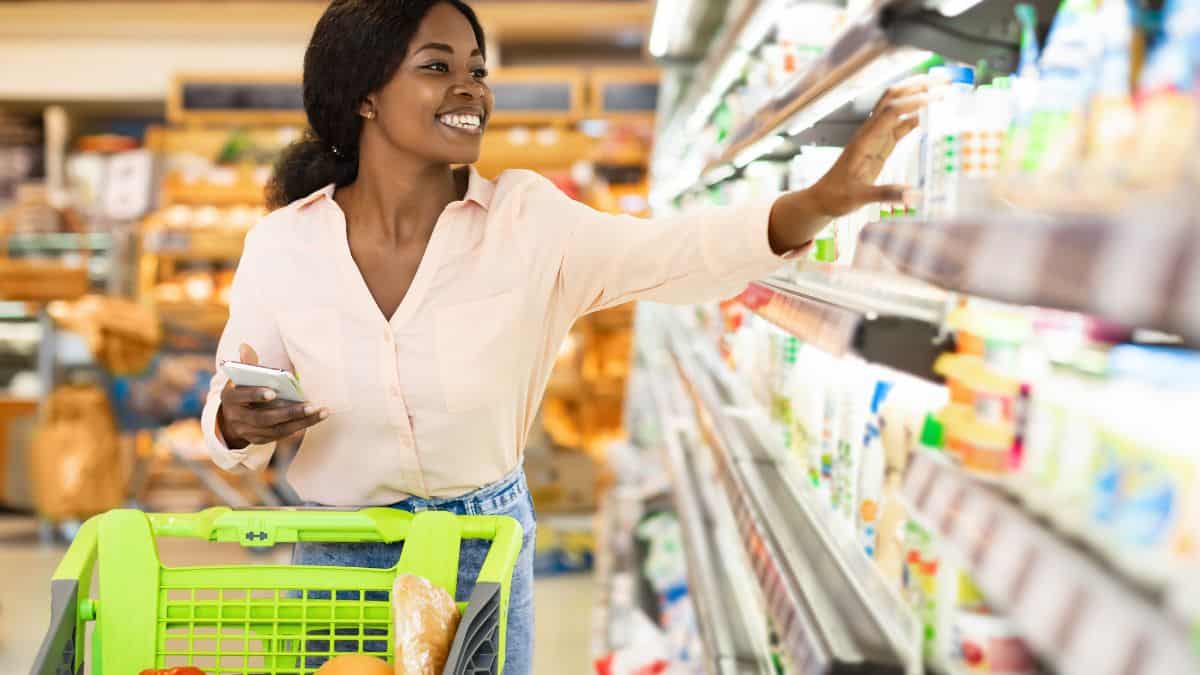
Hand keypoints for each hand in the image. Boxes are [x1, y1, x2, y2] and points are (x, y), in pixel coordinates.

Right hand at [217, 343, 327, 448]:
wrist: (230, 418)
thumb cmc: (242, 391)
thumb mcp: (240, 378)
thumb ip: (247, 364)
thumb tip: (245, 346)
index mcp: (230, 397)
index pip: (242, 396)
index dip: (256, 395)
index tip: (273, 392)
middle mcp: (237, 417)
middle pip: (264, 418)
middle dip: (289, 413)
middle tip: (311, 405)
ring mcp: (248, 431)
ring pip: (276, 430)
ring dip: (301, 422)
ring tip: (321, 412)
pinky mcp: (259, 440)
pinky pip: (280, 436)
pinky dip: (298, 427)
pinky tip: (315, 419)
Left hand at [810, 74, 944, 216]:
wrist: (823, 199)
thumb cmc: (836, 197)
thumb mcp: (860, 197)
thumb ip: (887, 194)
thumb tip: (914, 196)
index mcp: (865, 140)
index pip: (890, 111)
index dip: (913, 102)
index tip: (936, 98)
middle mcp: (870, 133)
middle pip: (893, 98)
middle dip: (917, 86)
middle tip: (943, 82)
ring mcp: (875, 137)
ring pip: (897, 108)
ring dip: (917, 96)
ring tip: (942, 91)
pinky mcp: (880, 146)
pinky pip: (899, 125)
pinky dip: (915, 117)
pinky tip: (930, 115)